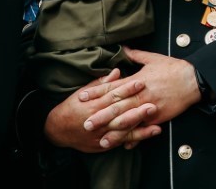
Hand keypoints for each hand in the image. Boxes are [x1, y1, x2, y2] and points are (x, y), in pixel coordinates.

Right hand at [44, 68, 159, 152]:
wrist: (58, 130)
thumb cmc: (72, 107)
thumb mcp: (83, 92)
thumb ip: (102, 83)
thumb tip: (117, 71)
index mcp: (93, 104)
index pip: (113, 94)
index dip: (127, 88)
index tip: (140, 82)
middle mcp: (98, 119)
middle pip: (120, 113)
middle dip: (137, 109)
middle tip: (154, 103)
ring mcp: (101, 133)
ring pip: (123, 129)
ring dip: (140, 126)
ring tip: (157, 121)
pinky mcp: (104, 144)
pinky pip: (122, 141)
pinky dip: (136, 138)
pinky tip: (149, 134)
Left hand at [82, 48, 200, 149]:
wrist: (192, 80)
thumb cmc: (172, 68)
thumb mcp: (153, 58)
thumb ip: (136, 55)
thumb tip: (124, 48)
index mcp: (137, 80)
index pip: (112, 87)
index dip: (96, 92)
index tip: (82, 97)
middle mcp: (140, 95)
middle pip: (117, 107)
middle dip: (100, 116)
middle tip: (85, 123)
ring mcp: (149, 107)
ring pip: (129, 121)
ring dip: (114, 131)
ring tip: (102, 140)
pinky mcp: (159, 117)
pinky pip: (144, 129)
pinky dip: (135, 138)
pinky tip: (126, 145)